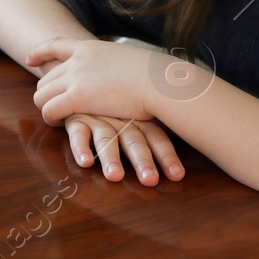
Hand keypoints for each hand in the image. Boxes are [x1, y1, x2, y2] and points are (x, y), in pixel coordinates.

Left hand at [28, 37, 155, 125]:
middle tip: (57, 106)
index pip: (56, 44)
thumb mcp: (129, 59)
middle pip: (46, 77)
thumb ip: (117, 63)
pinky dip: (50, 118)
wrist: (158, 82)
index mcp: (91, 48)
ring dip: (47, 107)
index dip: (40, 52)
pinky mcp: (76, 98)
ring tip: (58, 117)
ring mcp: (75, 78)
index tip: (30, 59)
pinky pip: (49, 110)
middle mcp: (78, 60)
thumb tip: (124, 70)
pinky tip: (58, 124)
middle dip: (47, 93)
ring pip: (42, 94)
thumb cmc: (153, 74)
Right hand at [65, 113, 184, 185]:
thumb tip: (181, 158)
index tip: (177, 175)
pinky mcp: (77, 119)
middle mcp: (122, 119)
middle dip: (143, 160)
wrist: (86, 78)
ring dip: (111, 158)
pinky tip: (86, 162)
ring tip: (115, 176)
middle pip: (134, 141)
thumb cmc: (115, 102)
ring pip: (107, 139)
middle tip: (150, 180)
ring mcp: (99, 118)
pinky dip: (81, 148)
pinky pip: (79, 133)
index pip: (156, 138)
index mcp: (139, 119)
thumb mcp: (136, 112)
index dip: (167, 156)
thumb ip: (153, 133)